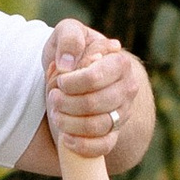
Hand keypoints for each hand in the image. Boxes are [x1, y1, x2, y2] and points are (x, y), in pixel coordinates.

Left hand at [44, 22, 139, 159]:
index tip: (59, 80)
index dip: (71, 83)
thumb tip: (67, 65)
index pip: (95, 78)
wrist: (72, 76)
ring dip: (69, 123)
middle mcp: (127, 89)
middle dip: (66, 103)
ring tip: (56, 114)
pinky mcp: (114, 133)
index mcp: (119, 63)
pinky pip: (103, 147)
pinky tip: (66, 138)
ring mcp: (122, 113)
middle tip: (53, 97)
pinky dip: (82, 146)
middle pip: (94, 104)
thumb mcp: (67, 32)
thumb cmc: (71, 52)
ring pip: (97, 127)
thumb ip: (69, 38)